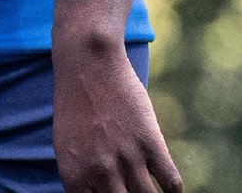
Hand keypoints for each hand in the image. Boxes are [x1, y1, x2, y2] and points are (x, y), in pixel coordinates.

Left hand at [53, 41, 182, 192]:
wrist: (87, 61)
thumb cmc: (75, 103)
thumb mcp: (67, 145)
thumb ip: (83, 179)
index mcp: (74, 176)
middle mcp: (100, 172)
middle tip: (134, 192)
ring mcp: (127, 157)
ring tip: (152, 191)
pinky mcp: (150, 141)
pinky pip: (171, 182)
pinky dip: (174, 191)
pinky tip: (170, 188)